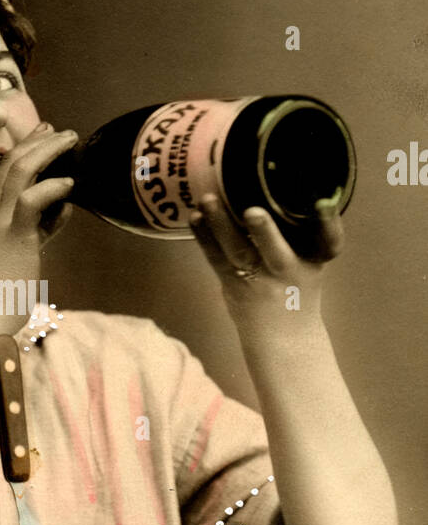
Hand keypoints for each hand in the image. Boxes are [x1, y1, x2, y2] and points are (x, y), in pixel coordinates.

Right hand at [0, 123, 76, 329]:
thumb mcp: (15, 254)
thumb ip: (36, 229)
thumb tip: (60, 211)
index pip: (0, 171)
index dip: (23, 150)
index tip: (43, 136)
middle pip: (10, 162)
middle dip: (37, 141)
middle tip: (60, 131)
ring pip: (21, 170)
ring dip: (48, 151)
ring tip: (70, 142)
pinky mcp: (13, 237)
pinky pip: (33, 199)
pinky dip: (53, 187)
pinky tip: (69, 185)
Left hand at [189, 194, 342, 330]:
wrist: (286, 338)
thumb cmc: (297, 288)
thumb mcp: (312, 260)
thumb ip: (302, 229)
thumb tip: (273, 186)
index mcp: (314, 261)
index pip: (331, 243)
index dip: (329, 223)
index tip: (323, 205)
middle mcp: (289, 271)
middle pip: (279, 253)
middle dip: (266, 232)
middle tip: (253, 210)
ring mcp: (259, 280)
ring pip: (239, 252)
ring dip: (221, 225)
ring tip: (209, 200)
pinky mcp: (233, 284)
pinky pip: (216, 258)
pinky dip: (204, 236)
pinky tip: (195, 216)